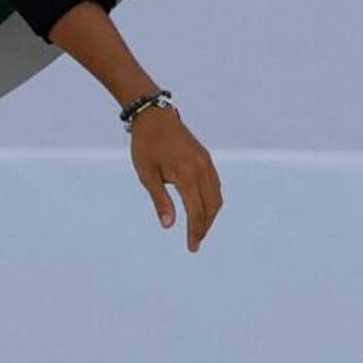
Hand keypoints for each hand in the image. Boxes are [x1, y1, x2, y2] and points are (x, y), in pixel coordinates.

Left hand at [131, 107, 220, 251]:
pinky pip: (215, 185)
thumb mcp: (147, 175)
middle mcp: (201, 169)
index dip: (194, 231)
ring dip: (210, 215)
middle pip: (211, 207)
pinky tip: (203, 208)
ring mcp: (206, 163)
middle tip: (195, 242)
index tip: (191, 247)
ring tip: (200, 229)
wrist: (154, 116)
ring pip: (216, 197)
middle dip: (205, 227)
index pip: (196, 212)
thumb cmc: (146, 145)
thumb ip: (160, 200)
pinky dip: (212, 201)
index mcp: (186, 175)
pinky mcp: (206, 158)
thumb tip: (169, 226)